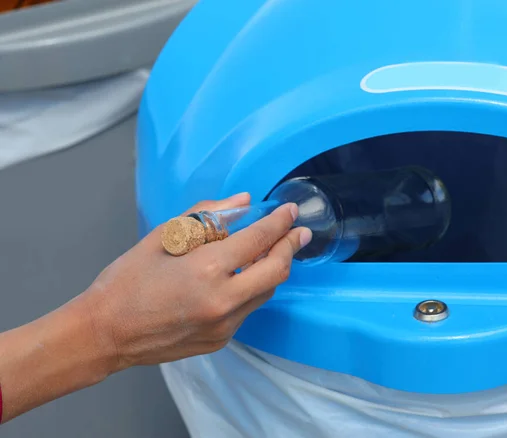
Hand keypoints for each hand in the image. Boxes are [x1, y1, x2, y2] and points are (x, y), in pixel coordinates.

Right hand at [82, 193, 311, 372]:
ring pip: (266, 292)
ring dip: (272, 269)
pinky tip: (238, 277)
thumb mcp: (163, 237)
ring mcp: (224, 326)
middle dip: (290, 247)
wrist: (105, 333)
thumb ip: (208, 216)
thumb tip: (243, 202)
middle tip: (297, 231)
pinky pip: (247, 310)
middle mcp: (222, 301)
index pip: (258, 240)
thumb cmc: (127, 279)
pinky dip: (250, 289)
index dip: (279, 222)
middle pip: (276, 271)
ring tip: (268, 250)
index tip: (291, 210)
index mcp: (206, 270)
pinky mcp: (220, 341)